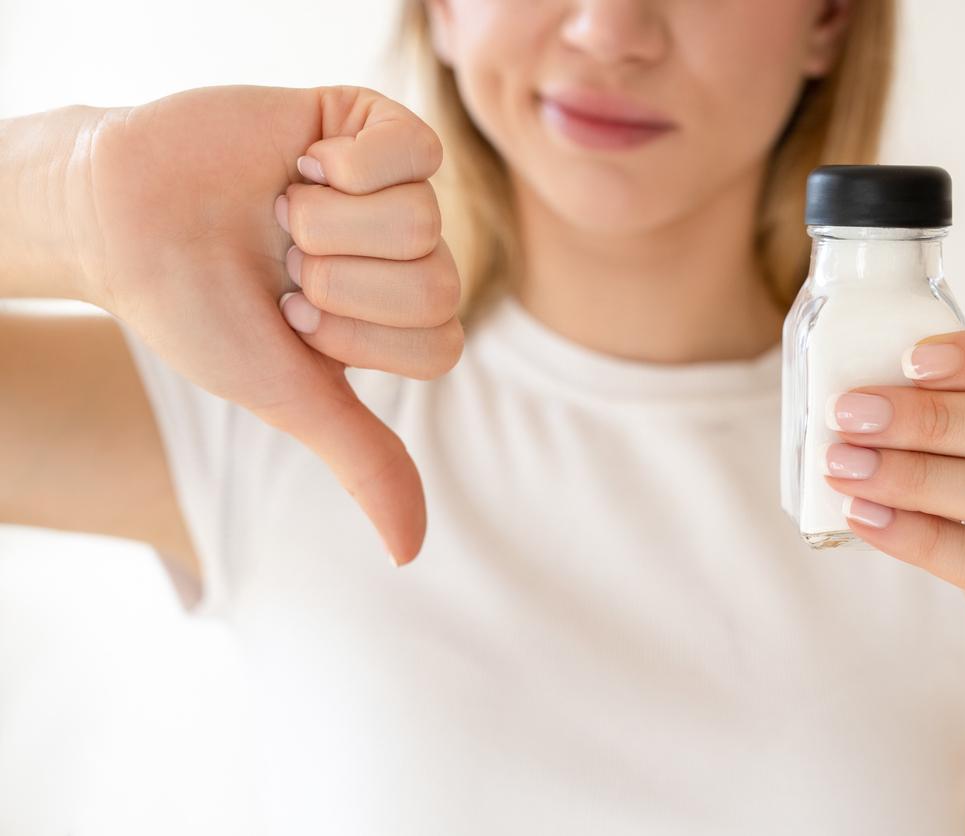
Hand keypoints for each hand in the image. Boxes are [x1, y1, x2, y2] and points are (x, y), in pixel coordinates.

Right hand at [74, 85, 461, 564]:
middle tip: (285, 263)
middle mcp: (409, 256)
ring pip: (424, 220)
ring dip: (326, 223)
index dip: (358, 338)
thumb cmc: (202, 313)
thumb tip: (410, 553)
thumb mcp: (287, 395)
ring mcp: (397, 190)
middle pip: (439, 283)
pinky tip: (301, 163)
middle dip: (339, 283)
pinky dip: (348, 164)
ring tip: (281, 211)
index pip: (440, 345)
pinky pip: (418, 148)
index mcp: (400, 320)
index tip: (293, 318)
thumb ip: (362, 459)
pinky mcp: (372, 124)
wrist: (122, 220)